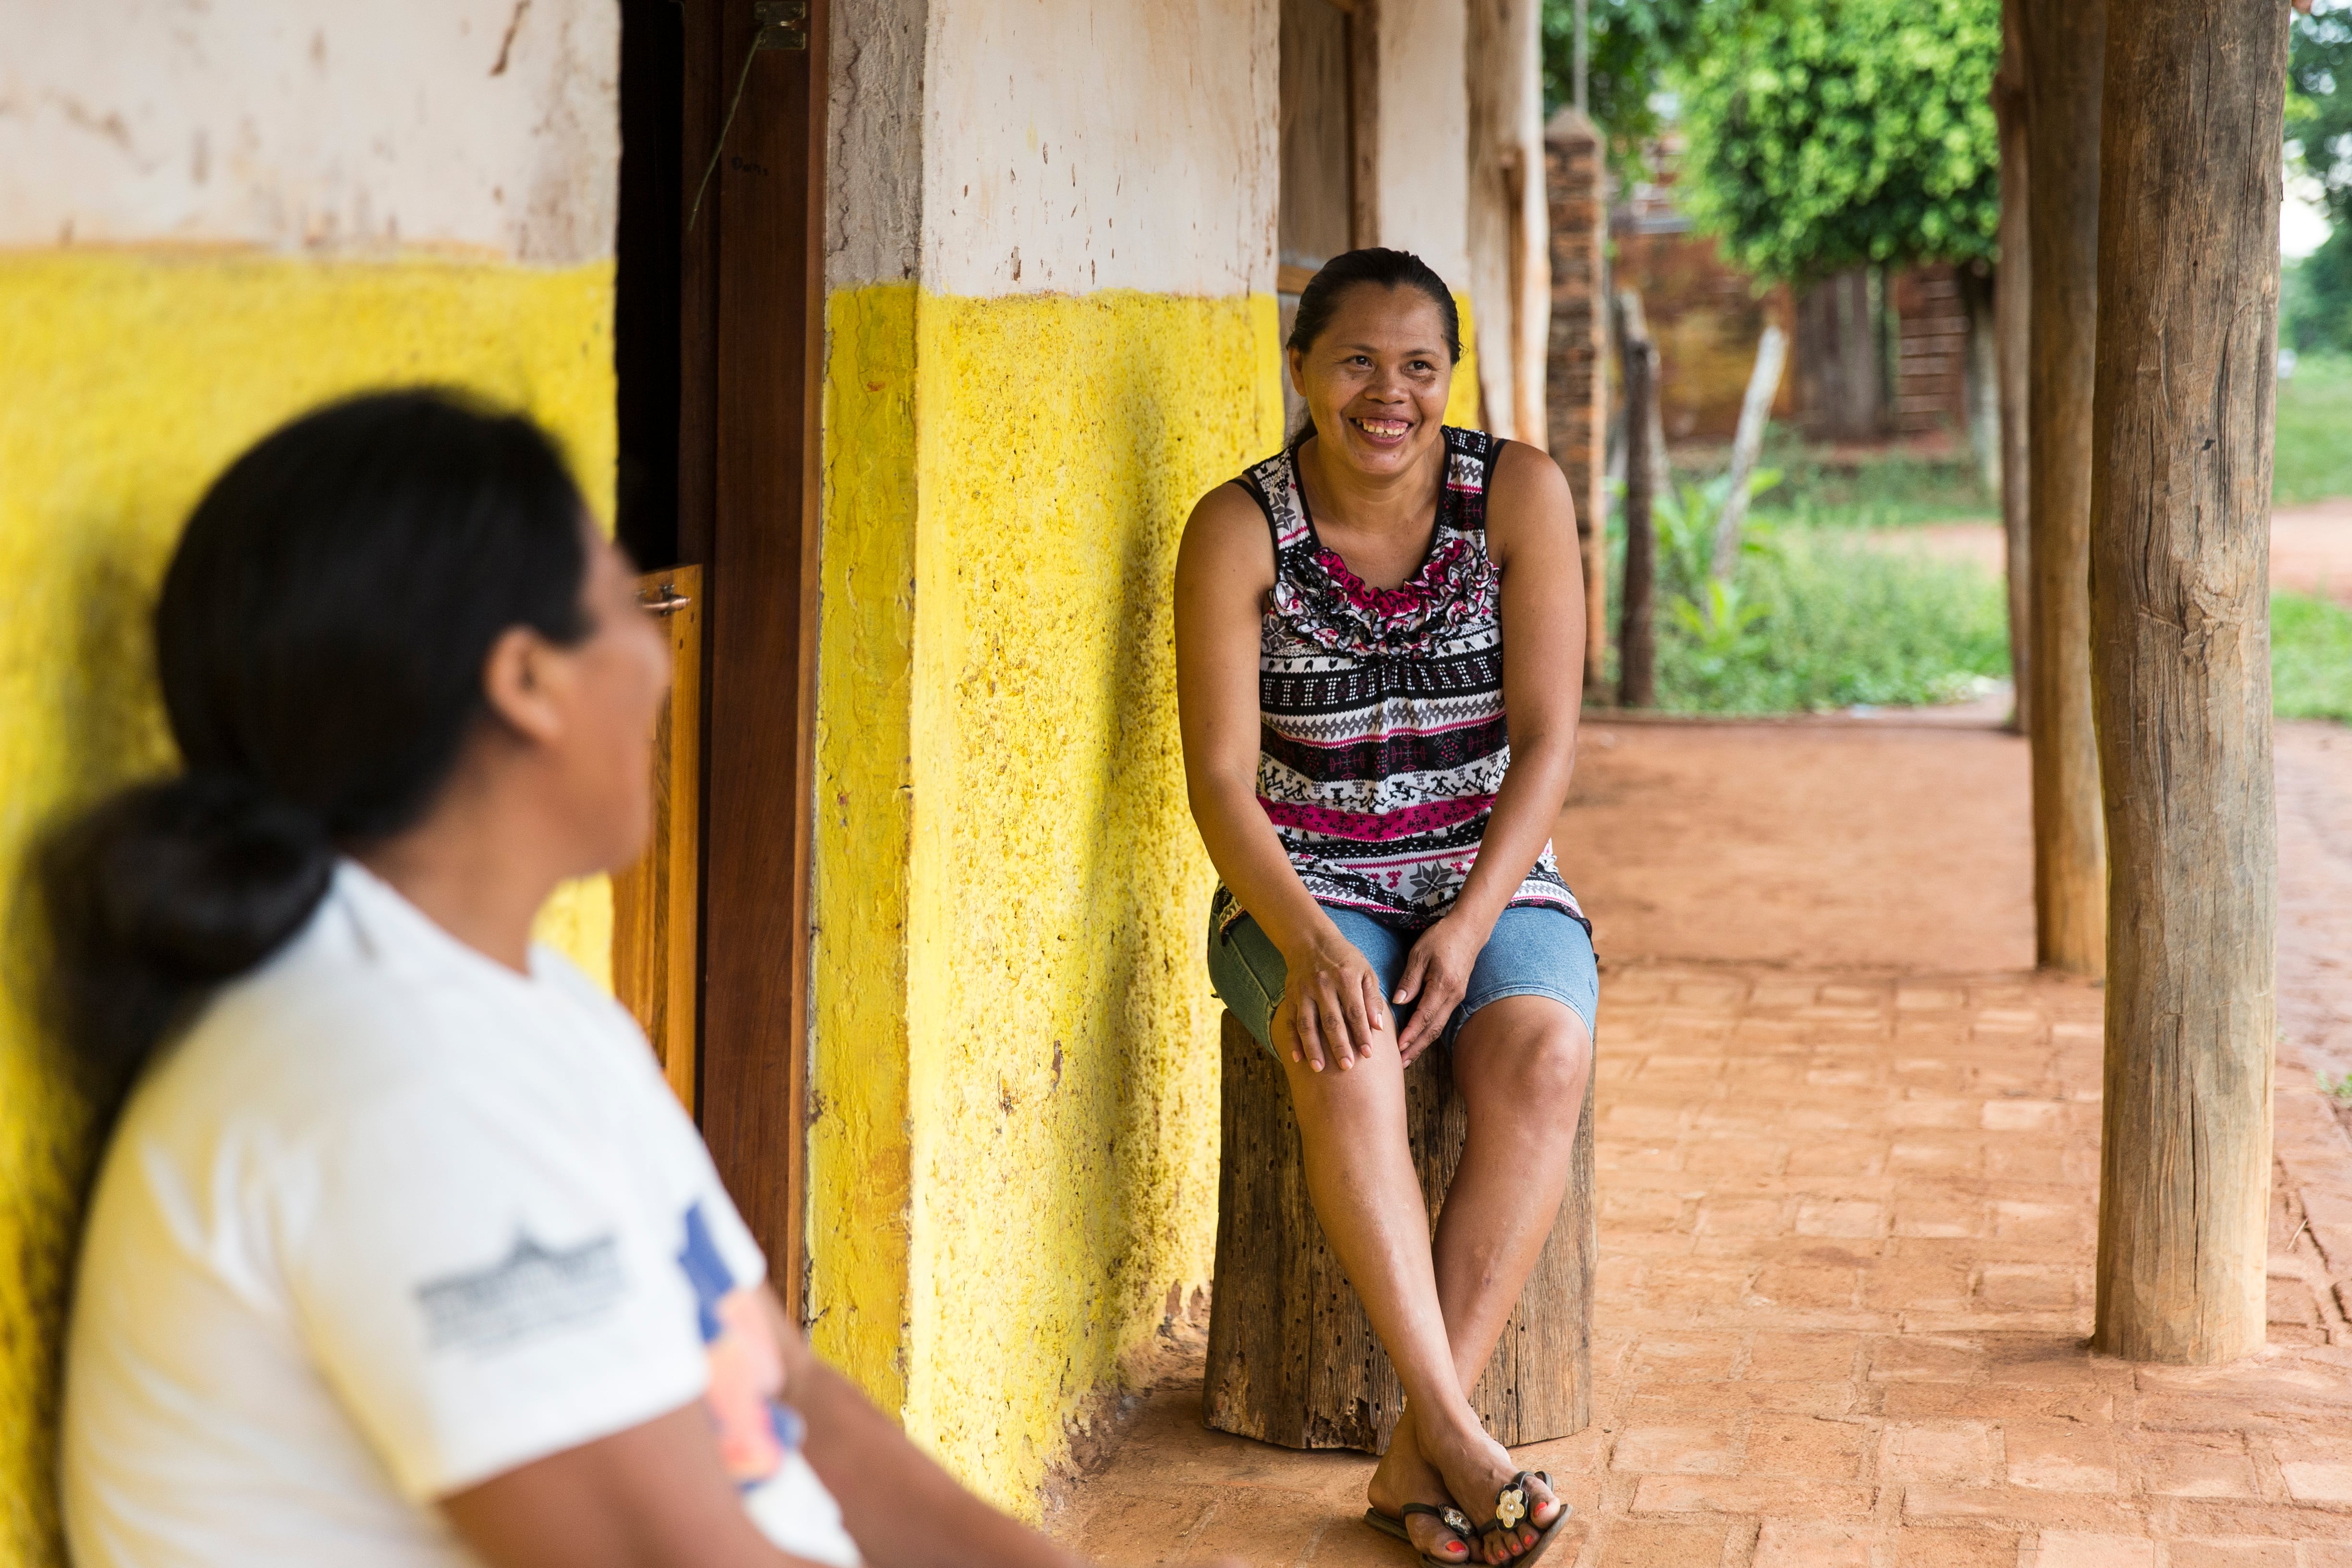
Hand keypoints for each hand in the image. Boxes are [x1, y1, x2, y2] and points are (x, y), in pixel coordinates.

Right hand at [1272, 935, 1387, 1071]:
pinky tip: (1298, 1059)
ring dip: (1313, 1048)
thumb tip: (1379, 1027)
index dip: (1362, 1033)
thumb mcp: (1365, 970)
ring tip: (1319, 1069)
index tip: (1368, 1054)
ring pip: (1307, 1024)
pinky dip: (1293, 1041)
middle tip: (1347, 1067)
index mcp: (1345, 978)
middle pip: (1331, 1020)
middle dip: (1339, 1045)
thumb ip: (1372, 998)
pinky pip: (1291, 1022)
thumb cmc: (1344, 958)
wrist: (1310, 939)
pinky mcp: (1291, 996)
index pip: (1355, 1011)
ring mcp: (1304, 992)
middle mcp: (1323, 985)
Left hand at [1393, 915, 1487, 1064]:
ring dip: (1423, 1043)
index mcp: (1442, 985)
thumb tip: (1399, 1002)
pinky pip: (1441, 1018)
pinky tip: (1418, 1037)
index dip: (1411, 1033)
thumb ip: (1410, 979)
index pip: (1425, 1016)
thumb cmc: (1441, 937)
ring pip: (1438, 1026)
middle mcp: (1452, 996)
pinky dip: (1429, 1031)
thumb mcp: (1420, 953)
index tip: (1399, 1047)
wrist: (1469, 930)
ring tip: (1407, 1056)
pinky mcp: (1456, 996)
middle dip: (1417, 1047)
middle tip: (1401, 1062)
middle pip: (1433, 1029)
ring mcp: (1456, 997)